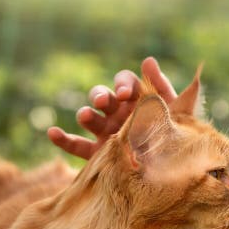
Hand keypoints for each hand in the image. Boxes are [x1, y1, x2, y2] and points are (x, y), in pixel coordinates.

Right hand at [47, 57, 177, 159]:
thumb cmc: (177, 135)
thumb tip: (148, 60)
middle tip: (105, 101)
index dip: (123, 84)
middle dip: (101, 96)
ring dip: (86, 114)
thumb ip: (161, 86)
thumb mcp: (176, 110)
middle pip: (101, 96)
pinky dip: (63, 139)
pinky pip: (76, 145)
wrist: (174, 168)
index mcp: (137, 99)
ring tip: (87, 116)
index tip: (126, 93)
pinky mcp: (97, 152)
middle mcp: (118, 112)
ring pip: (88, 117)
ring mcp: (105, 131)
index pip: (125, 82)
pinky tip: (52, 133)